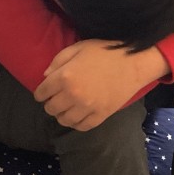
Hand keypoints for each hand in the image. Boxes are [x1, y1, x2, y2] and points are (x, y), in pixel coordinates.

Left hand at [34, 40, 169, 130]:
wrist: (133, 63)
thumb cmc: (105, 51)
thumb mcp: (78, 47)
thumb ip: (58, 61)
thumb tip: (45, 76)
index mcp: (65, 76)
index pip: (41, 93)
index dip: (41, 92)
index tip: (44, 92)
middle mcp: (72, 95)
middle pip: (50, 109)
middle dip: (50, 103)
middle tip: (56, 99)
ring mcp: (87, 107)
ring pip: (63, 120)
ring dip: (62, 114)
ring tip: (67, 108)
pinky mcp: (100, 116)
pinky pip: (81, 127)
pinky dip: (76, 123)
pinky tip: (78, 116)